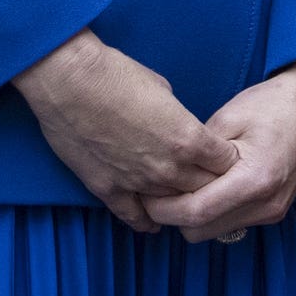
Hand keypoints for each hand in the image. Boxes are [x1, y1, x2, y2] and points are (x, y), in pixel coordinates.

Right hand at [14, 30, 231, 231]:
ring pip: (173, 206)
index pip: (226, 164)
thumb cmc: (116, 74)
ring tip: (182, 197)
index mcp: (188, 139)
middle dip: (209, 183)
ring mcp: (138, 183)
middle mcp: (169, 168)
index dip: (226, 159)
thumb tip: (178, 127)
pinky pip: (136, 217)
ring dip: (179, 200)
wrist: (70, 80)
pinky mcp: (108, 190)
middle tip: (206, 178)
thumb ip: (177, 118)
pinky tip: (154, 221)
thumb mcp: (163, 88)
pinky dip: (147, 220)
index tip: (221, 156)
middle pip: (205, 190)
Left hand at [142, 59, 295, 242]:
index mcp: (255, 180)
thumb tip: (167, 172)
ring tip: (182, 183)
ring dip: (194, 214)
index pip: (195, 213)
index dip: (162, 208)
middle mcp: (266, 205)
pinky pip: (232, 221)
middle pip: (200, 231)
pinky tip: (206, 184)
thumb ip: (197, 153)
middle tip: (158, 187)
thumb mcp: (229, 118)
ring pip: (215, 230)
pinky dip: (213, 210)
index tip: (143, 193)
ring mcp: (273, 211)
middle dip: (174, 215)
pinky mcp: (275, 210)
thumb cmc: (274, 103)